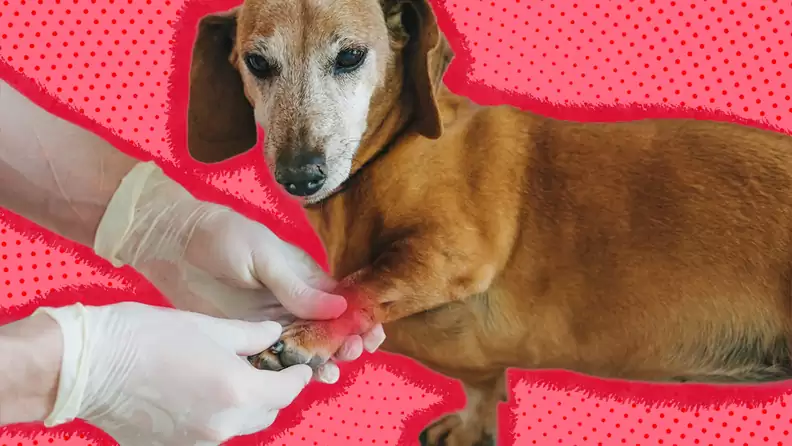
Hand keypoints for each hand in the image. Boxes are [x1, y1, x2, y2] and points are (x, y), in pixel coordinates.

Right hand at [34, 302, 310, 444]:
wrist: (86, 365)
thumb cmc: (147, 336)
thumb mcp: (209, 326)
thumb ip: (250, 335)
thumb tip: (274, 334)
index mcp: (238, 392)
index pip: (287, 392)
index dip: (297, 377)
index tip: (299, 366)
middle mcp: (222, 425)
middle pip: (265, 413)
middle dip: (272, 391)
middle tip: (265, 367)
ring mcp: (195, 442)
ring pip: (238, 426)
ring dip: (244, 405)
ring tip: (230, 378)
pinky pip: (208, 434)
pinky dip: (215, 416)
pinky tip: (199, 393)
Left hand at [92, 162, 385, 382]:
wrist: (174, 244)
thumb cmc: (225, 237)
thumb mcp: (265, 256)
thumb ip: (298, 286)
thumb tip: (340, 307)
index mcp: (305, 277)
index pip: (342, 301)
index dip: (360, 318)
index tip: (372, 334)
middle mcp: (294, 302)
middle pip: (329, 330)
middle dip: (346, 343)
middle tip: (350, 353)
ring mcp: (271, 322)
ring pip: (306, 348)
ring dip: (323, 360)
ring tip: (331, 372)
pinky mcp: (248, 337)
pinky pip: (275, 358)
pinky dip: (290, 370)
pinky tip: (301, 380)